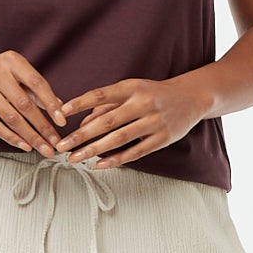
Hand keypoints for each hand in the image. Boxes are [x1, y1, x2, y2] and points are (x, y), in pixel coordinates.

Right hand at [0, 52, 69, 153]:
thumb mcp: (15, 75)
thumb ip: (35, 89)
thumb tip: (61, 106)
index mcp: (11, 60)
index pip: (37, 83)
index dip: (51, 104)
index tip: (62, 122)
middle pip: (24, 104)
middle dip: (43, 126)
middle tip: (55, 142)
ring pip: (11, 117)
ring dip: (30, 136)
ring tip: (43, 148)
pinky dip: (11, 137)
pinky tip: (24, 145)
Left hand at [52, 76, 207, 168]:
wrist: (191, 97)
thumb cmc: (154, 94)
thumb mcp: (131, 91)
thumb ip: (106, 105)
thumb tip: (82, 123)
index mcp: (132, 88)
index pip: (101, 95)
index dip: (80, 103)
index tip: (61, 113)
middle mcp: (143, 103)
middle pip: (107, 121)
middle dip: (81, 135)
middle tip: (62, 146)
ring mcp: (154, 122)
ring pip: (119, 139)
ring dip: (94, 150)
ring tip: (75, 158)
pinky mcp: (162, 138)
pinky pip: (136, 152)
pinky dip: (116, 160)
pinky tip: (100, 165)